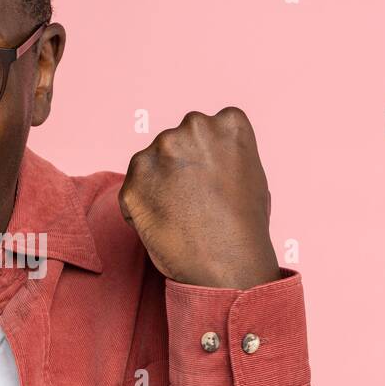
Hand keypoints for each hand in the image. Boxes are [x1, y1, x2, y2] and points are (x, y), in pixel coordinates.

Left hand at [119, 107, 279, 289]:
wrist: (229, 263)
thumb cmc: (247, 226)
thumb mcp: (252, 171)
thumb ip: (224, 151)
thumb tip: (204, 151)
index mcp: (228, 122)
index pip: (207, 129)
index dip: (207, 159)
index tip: (214, 182)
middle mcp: (193, 126)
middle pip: (176, 142)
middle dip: (178, 166)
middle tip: (195, 201)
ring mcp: (159, 151)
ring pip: (151, 163)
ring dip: (158, 184)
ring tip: (182, 215)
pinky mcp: (133, 180)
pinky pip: (133, 190)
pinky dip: (141, 207)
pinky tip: (165, 225)